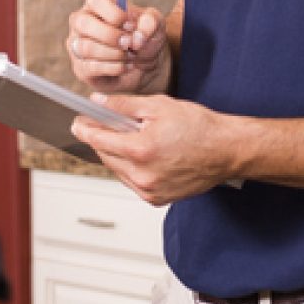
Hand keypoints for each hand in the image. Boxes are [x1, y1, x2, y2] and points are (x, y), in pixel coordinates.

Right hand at [66, 0, 169, 94]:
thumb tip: (137, 34)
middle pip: (83, 23)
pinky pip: (91, 67)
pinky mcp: (81, 67)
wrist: (146, 65)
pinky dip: (114, 67)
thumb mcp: (155, 24)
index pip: (96, 0)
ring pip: (86, 47)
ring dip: (114, 54)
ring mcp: (77, 45)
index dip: (114, 13)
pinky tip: (126, 66)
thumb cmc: (144, 37)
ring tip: (131, 56)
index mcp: (98, 3)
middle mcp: (82, 21)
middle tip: (130, 43)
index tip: (131, 24)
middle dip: (111, 35)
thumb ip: (150, 21)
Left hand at [72, 92, 235, 205]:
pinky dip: (131, 168)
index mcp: (141, 150)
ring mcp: (149, 190)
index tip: (77, 123)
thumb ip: (124, 106)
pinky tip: (142, 154)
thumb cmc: (199, 127)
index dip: (85, 129)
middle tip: (103, 124)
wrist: (226, 151)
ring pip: (117, 170)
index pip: (99, 140)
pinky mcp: (157, 199)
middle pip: (106, 156)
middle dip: (102, 139)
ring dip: (116, 154)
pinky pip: (131, 182)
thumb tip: (99, 104)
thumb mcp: (159, 106)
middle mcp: (142, 175)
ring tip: (130, 138)